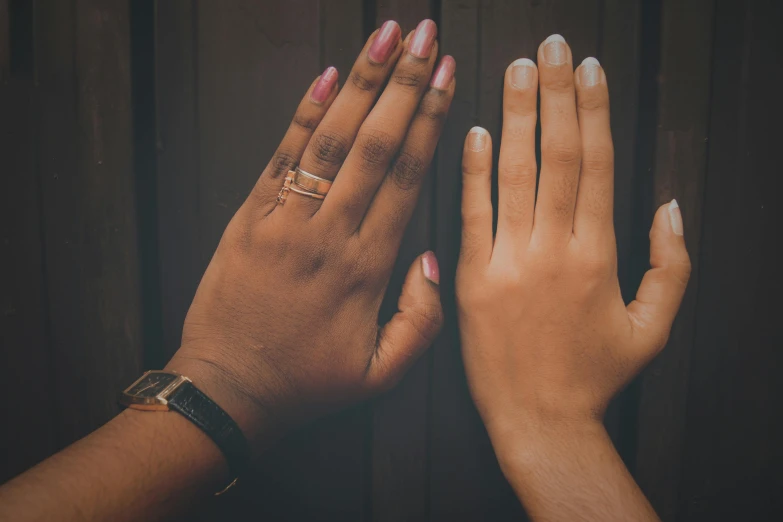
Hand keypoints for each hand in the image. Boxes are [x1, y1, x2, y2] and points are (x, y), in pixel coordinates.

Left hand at [167, 19, 454, 450]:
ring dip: (360, 84)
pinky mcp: (249, 217)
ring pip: (330, 139)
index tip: (447, 76)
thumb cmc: (307, 382)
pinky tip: (325, 76)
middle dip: (404, 83)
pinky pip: (281, 157)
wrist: (228, 390)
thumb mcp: (381, 374)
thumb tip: (435, 260)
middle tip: (425, 34)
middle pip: (375, 144)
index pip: (407, 177)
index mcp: (368, 267)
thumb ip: (422, 321)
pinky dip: (302, 114)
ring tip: (384, 35)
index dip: (430, 121)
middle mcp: (330, 233)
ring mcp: (286, 221)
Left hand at [456, 35, 690, 451]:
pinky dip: (473, 171)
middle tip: (552, 46)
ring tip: (517, 69)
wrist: (539, 422)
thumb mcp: (653, 328)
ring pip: (515, 174)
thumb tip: (670, 206)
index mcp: (599, 255)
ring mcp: (509, 261)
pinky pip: (472, 214)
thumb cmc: (595, 378)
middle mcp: (554, 249)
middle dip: (556, 94)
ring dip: (516, 116)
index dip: (594, 111)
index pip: (596, 164)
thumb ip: (671, 266)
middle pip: (557, 155)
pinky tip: (474, 131)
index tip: (590, 70)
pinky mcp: (472, 278)